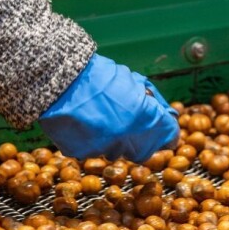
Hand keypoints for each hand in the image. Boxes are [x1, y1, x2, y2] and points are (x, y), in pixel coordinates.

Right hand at [38, 54, 179, 161]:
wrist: (58, 78)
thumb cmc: (99, 76)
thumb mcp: (135, 82)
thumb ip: (154, 103)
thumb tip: (168, 116)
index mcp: (145, 118)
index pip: (170, 135)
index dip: (167, 131)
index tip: (164, 127)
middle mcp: (127, 139)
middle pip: (145, 150)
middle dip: (143, 138)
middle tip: (130, 121)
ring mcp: (103, 148)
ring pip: (118, 151)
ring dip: (117, 139)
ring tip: (101, 117)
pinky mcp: (81, 153)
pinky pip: (94, 150)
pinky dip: (93, 140)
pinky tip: (85, 123)